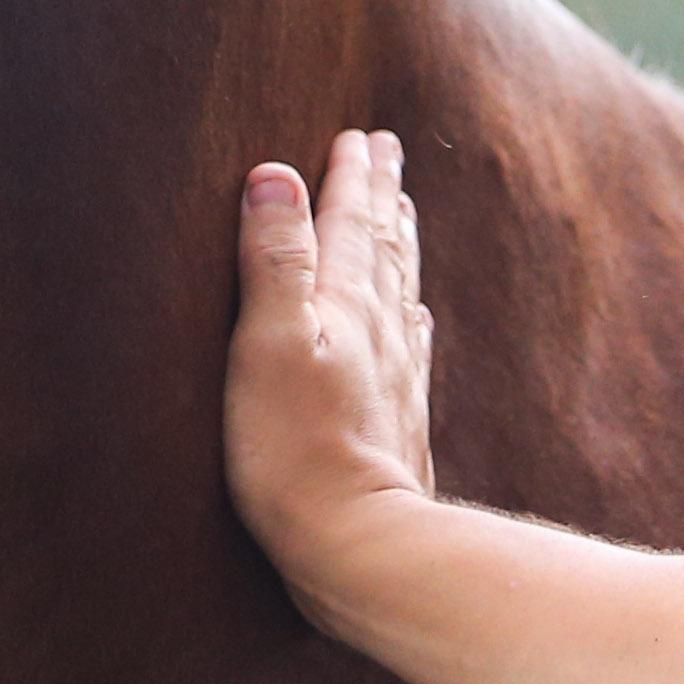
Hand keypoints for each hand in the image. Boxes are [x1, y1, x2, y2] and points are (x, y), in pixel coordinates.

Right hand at [221, 131, 433, 621]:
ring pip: (400, 292)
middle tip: (386, 151)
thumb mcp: (268, 342)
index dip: (349, 179)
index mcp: (343, 306)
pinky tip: (416, 318)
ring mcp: (395, 380)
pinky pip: (410, 347)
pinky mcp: (397, 424)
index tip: (357, 137)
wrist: (359, 546)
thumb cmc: (294, 449)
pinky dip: (410, 314)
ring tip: (402, 212)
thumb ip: (274, 259)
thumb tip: (275, 174)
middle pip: (384, 248)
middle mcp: (379, 334)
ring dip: (399, 245)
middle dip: (381, 196)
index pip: (349, 226)